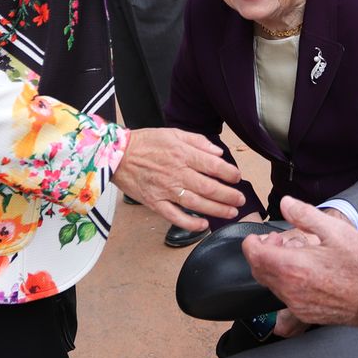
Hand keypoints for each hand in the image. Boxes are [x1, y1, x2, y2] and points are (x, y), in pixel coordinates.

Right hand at [111, 128, 243, 231]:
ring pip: (196, 203)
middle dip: (229, 195)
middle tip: (241, 199)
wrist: (116, 155)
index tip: (237, 177)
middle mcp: (176, 173)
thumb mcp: (173, 133)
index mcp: (182, 154)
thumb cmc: (145, 142)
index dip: (229, 173)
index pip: (212, 165)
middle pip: (208, 188)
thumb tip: (218, 153)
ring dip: (217, 209)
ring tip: (231, 212)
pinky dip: (190, 223)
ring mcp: (165, 190)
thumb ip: (198, 142)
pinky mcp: (155, 203)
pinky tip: (203, 225)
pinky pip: (175, 216)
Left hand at [242, 197, 357, 334]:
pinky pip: (284, 296)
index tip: (261, 235)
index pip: (254, 255)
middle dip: (263, 253)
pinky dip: (286, 281)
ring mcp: (297, 305)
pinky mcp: (305, 313)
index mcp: (293, 268)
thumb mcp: (336, 231)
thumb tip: (286, 203)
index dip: (252, 242)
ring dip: (275, 267)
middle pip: (258, 270)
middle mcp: (290, 290)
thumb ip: (305, 215)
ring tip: (297, 254)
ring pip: (271, 284)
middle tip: (279, 241)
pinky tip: (306, 271)